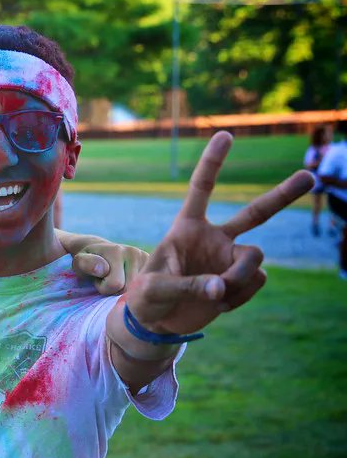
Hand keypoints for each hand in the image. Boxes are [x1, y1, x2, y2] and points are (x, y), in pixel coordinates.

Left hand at [73, 241, 148, 295]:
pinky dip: (136, 287)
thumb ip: (86, 264)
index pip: (114, 284)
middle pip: (128, 289)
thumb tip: (103, 269)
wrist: (100, 250)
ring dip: (125, 290)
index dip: (103, 288)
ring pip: (138, 290)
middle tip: (107, 280)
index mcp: (116, 251)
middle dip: (114, 290)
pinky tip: (128, 280)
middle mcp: (134, 252)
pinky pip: (147, 287)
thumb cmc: (87, 261)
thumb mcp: (79, 263)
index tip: (99, 280)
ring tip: (116, 279)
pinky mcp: (153, 265)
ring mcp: (146, 258)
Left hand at [126, 131, 312, 334]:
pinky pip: (254, 282)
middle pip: (255, 213)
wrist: (158, 322)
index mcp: (187, 227)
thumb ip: (188, 286)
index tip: (226, 135)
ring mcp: (230, 259)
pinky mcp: (240, 281)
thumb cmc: (147, 297)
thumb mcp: (155, 289)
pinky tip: (219, 304)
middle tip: (311, 176)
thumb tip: (222, 287)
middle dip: (283, 195)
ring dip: (240, 276)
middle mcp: (214, 238)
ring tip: (217, 293)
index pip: (202, 188)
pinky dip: (239, 296)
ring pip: (255, 257)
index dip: (213, 162)